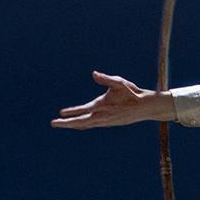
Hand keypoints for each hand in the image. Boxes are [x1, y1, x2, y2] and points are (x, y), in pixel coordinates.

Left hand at [51, 71, 171, 129]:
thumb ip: (106, 79)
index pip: (83, 111)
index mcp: (102, 106)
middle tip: (53, 124)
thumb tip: (94, 74)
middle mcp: (102, 117)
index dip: (71, 112)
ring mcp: (105, 122)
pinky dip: (83, 125)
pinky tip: (80, 124)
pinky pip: (93, 125)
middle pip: (80, 122)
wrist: (146, 107)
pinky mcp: (109, 123)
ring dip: (74, 125)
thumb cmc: (132, 93)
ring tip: (63, 124)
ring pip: (86, 125)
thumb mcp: (119, 83)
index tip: (60, 113)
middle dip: (66, 124)